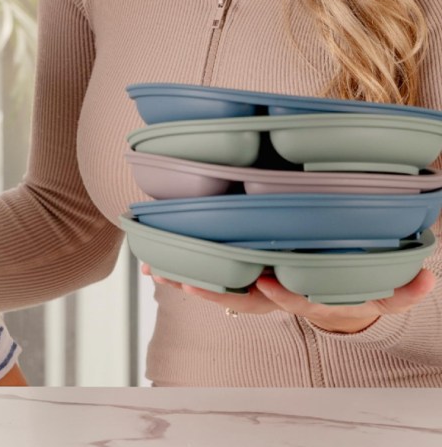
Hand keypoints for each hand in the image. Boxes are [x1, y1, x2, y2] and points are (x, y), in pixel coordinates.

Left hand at [142, 264, 434, 333]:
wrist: (332, 290)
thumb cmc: (352, 277)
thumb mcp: (381, 285)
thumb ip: (402, 288)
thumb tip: (428, 279)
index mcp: (310, 294)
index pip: (296, 299)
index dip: (282, 295)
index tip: (267, 285)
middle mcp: (280, 295)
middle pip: (244, 302)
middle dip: (216, 293)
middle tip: (189, 284)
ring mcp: (258, 288)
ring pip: (218, 291)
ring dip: (190, 282)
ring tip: (161, 274)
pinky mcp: (240, 276)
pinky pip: (206, 279)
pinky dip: (181, 272)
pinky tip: (153, 264)